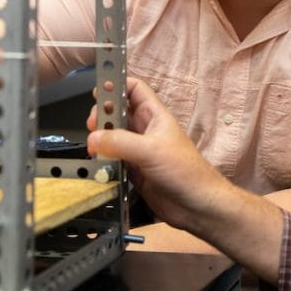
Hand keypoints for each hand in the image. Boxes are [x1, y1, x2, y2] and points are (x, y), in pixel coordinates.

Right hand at [86, 77, 228, 231]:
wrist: (198, 206)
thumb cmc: (185, 171)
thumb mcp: (151, 151)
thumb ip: (121, 142)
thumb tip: (93, 137)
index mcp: (155, 116)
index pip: (134, 89)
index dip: (117, 84)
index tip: (98, 91)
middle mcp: (145, 130)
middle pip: (118, 112)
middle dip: (103, 115)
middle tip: (92, 126)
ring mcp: (139, 151)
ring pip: (113, 137)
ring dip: (100, 139)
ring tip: (92, 148)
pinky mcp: (134, 171)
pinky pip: (113, 160)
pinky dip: (103, 161)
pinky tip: (96, 165)